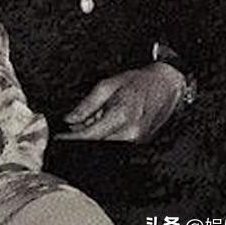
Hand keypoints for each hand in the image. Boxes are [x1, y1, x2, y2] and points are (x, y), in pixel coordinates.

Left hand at [55, 63, 185, 141]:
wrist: (167, 85)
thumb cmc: (138, 81)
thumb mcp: (108, 85)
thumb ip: (88, 104)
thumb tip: (70, 119)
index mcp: (122, 116)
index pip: (91, 135)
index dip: (73, 137)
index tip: (58, 137)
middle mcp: (131, 133)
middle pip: (97, 141)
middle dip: (83, 132)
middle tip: (76, 120)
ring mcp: (137, 140)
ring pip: (106, 143)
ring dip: (95, 132)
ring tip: (97, 115)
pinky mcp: (140, 142)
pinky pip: (116, 141)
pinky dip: (106, 133)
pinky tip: (107, 119)